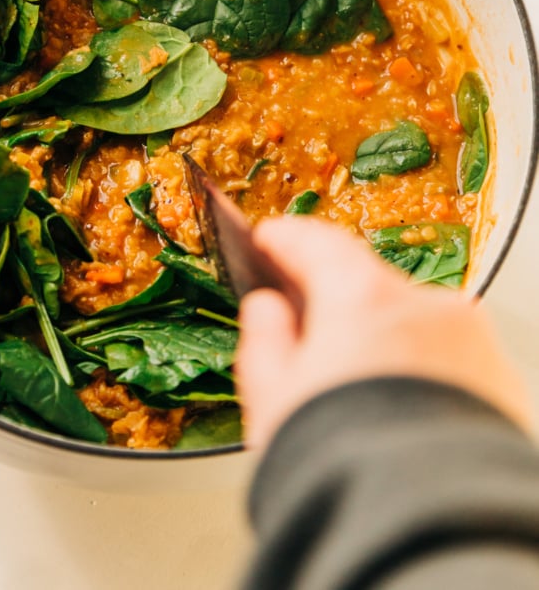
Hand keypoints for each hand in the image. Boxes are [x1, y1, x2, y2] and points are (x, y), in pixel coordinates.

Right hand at [236, 216, 530, 448]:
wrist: (426, 528)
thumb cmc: (346, 466)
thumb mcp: (272, 396)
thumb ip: (264, 336)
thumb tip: (267, 309)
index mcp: (363, 298)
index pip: (318, 243)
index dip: (286, 239)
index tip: (270, 240)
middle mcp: (427, 309)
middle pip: (369, 285)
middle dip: (337, 303)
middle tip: (305, 328)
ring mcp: (472, 345)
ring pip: (413, 325)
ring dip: (383, 341)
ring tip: (354, 389)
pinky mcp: (502, 384)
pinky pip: (450, 361)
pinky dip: (422, 372)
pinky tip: (398, 410)